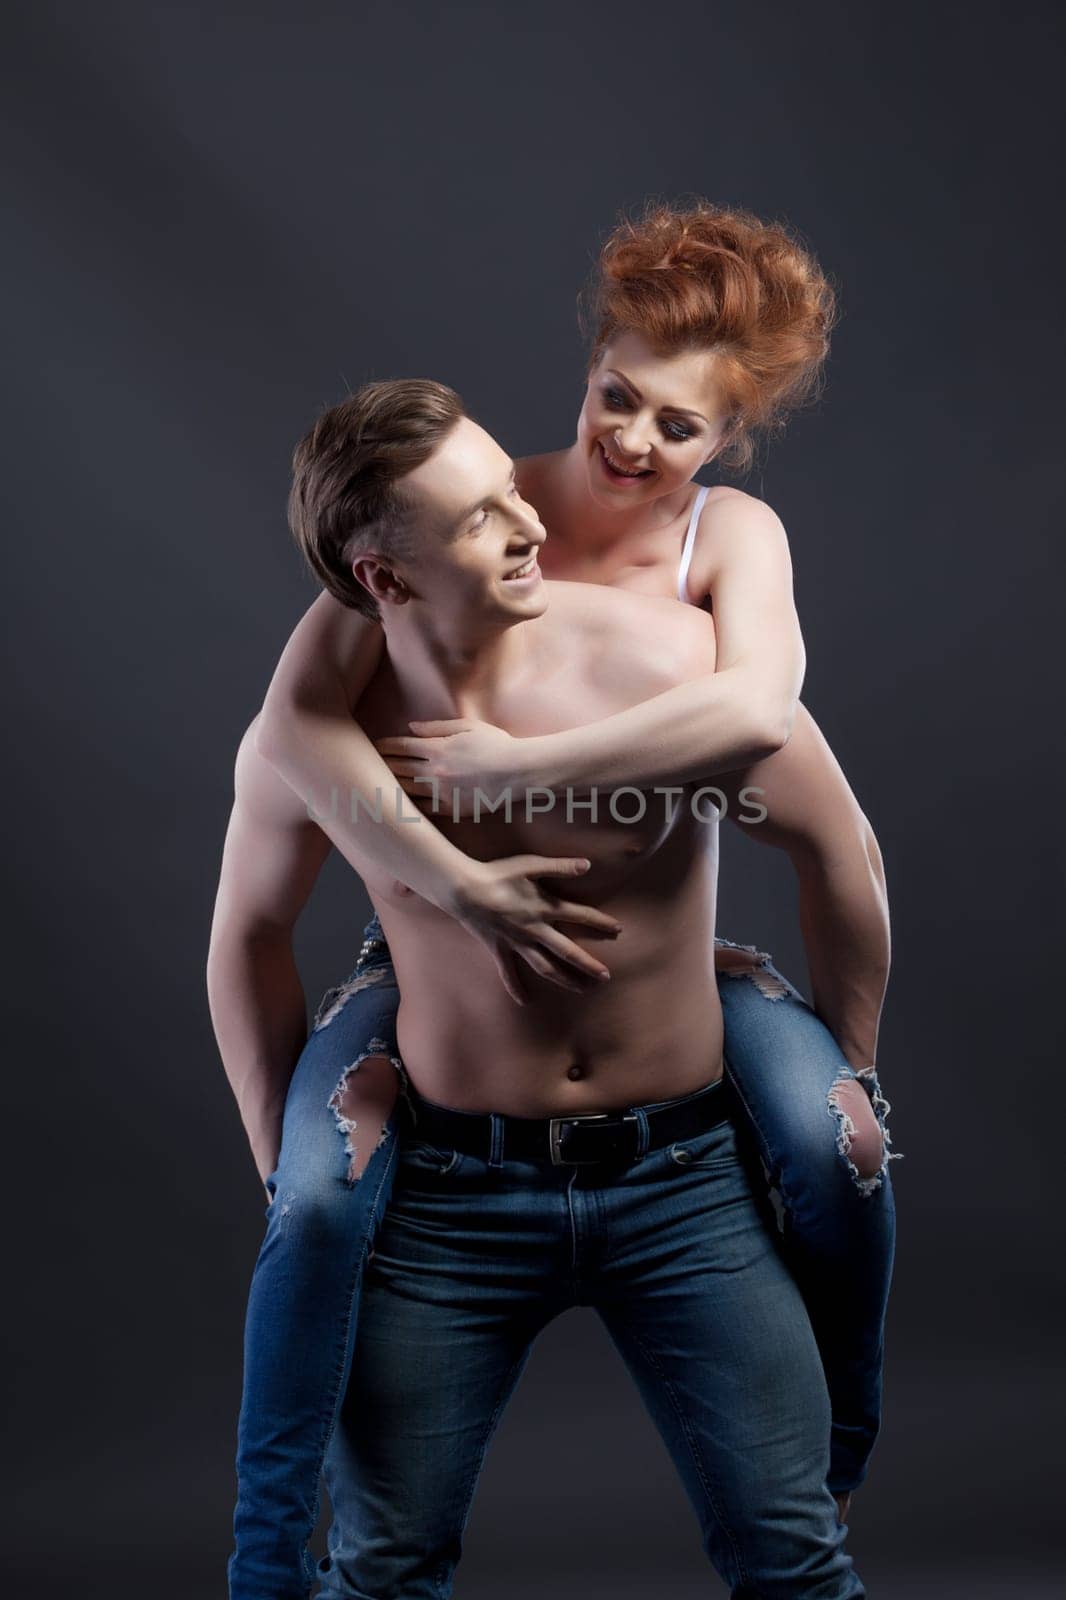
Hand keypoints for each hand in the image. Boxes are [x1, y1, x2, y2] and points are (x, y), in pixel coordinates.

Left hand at [376, 718, 521, 818]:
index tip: (374, 746)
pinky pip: (424, 808)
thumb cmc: (497, 745)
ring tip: (376, 784)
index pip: (402, 747)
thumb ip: (437, 728)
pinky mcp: (452, 809)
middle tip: (367, 764)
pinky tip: (401, 802)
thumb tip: (411, 728)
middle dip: (382, 764)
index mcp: (438, 749)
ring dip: (391, 785)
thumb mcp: (468, 727)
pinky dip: (411, 804)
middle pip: (399, 768)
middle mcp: (435, 772)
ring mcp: (442, 793)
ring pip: (407, 790)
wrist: (519, 773)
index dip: (385, 746)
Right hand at [446, 855, 621, 1003]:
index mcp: (545, 908)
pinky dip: (516, 987)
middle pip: (567, 951)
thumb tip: (588, 864)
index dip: (600, 922)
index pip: (580, 915)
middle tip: (606, 976)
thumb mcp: (530, 864)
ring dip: (564, 979)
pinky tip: (525, 1001)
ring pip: (545, 967)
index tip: (618, 930)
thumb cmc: (497, 874)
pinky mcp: (499, 949)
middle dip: (588, 964)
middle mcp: (535, 930)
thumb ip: (560, 866)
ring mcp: (517, 942)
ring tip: (580, 989)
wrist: (464, 890)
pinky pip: (508, 972)